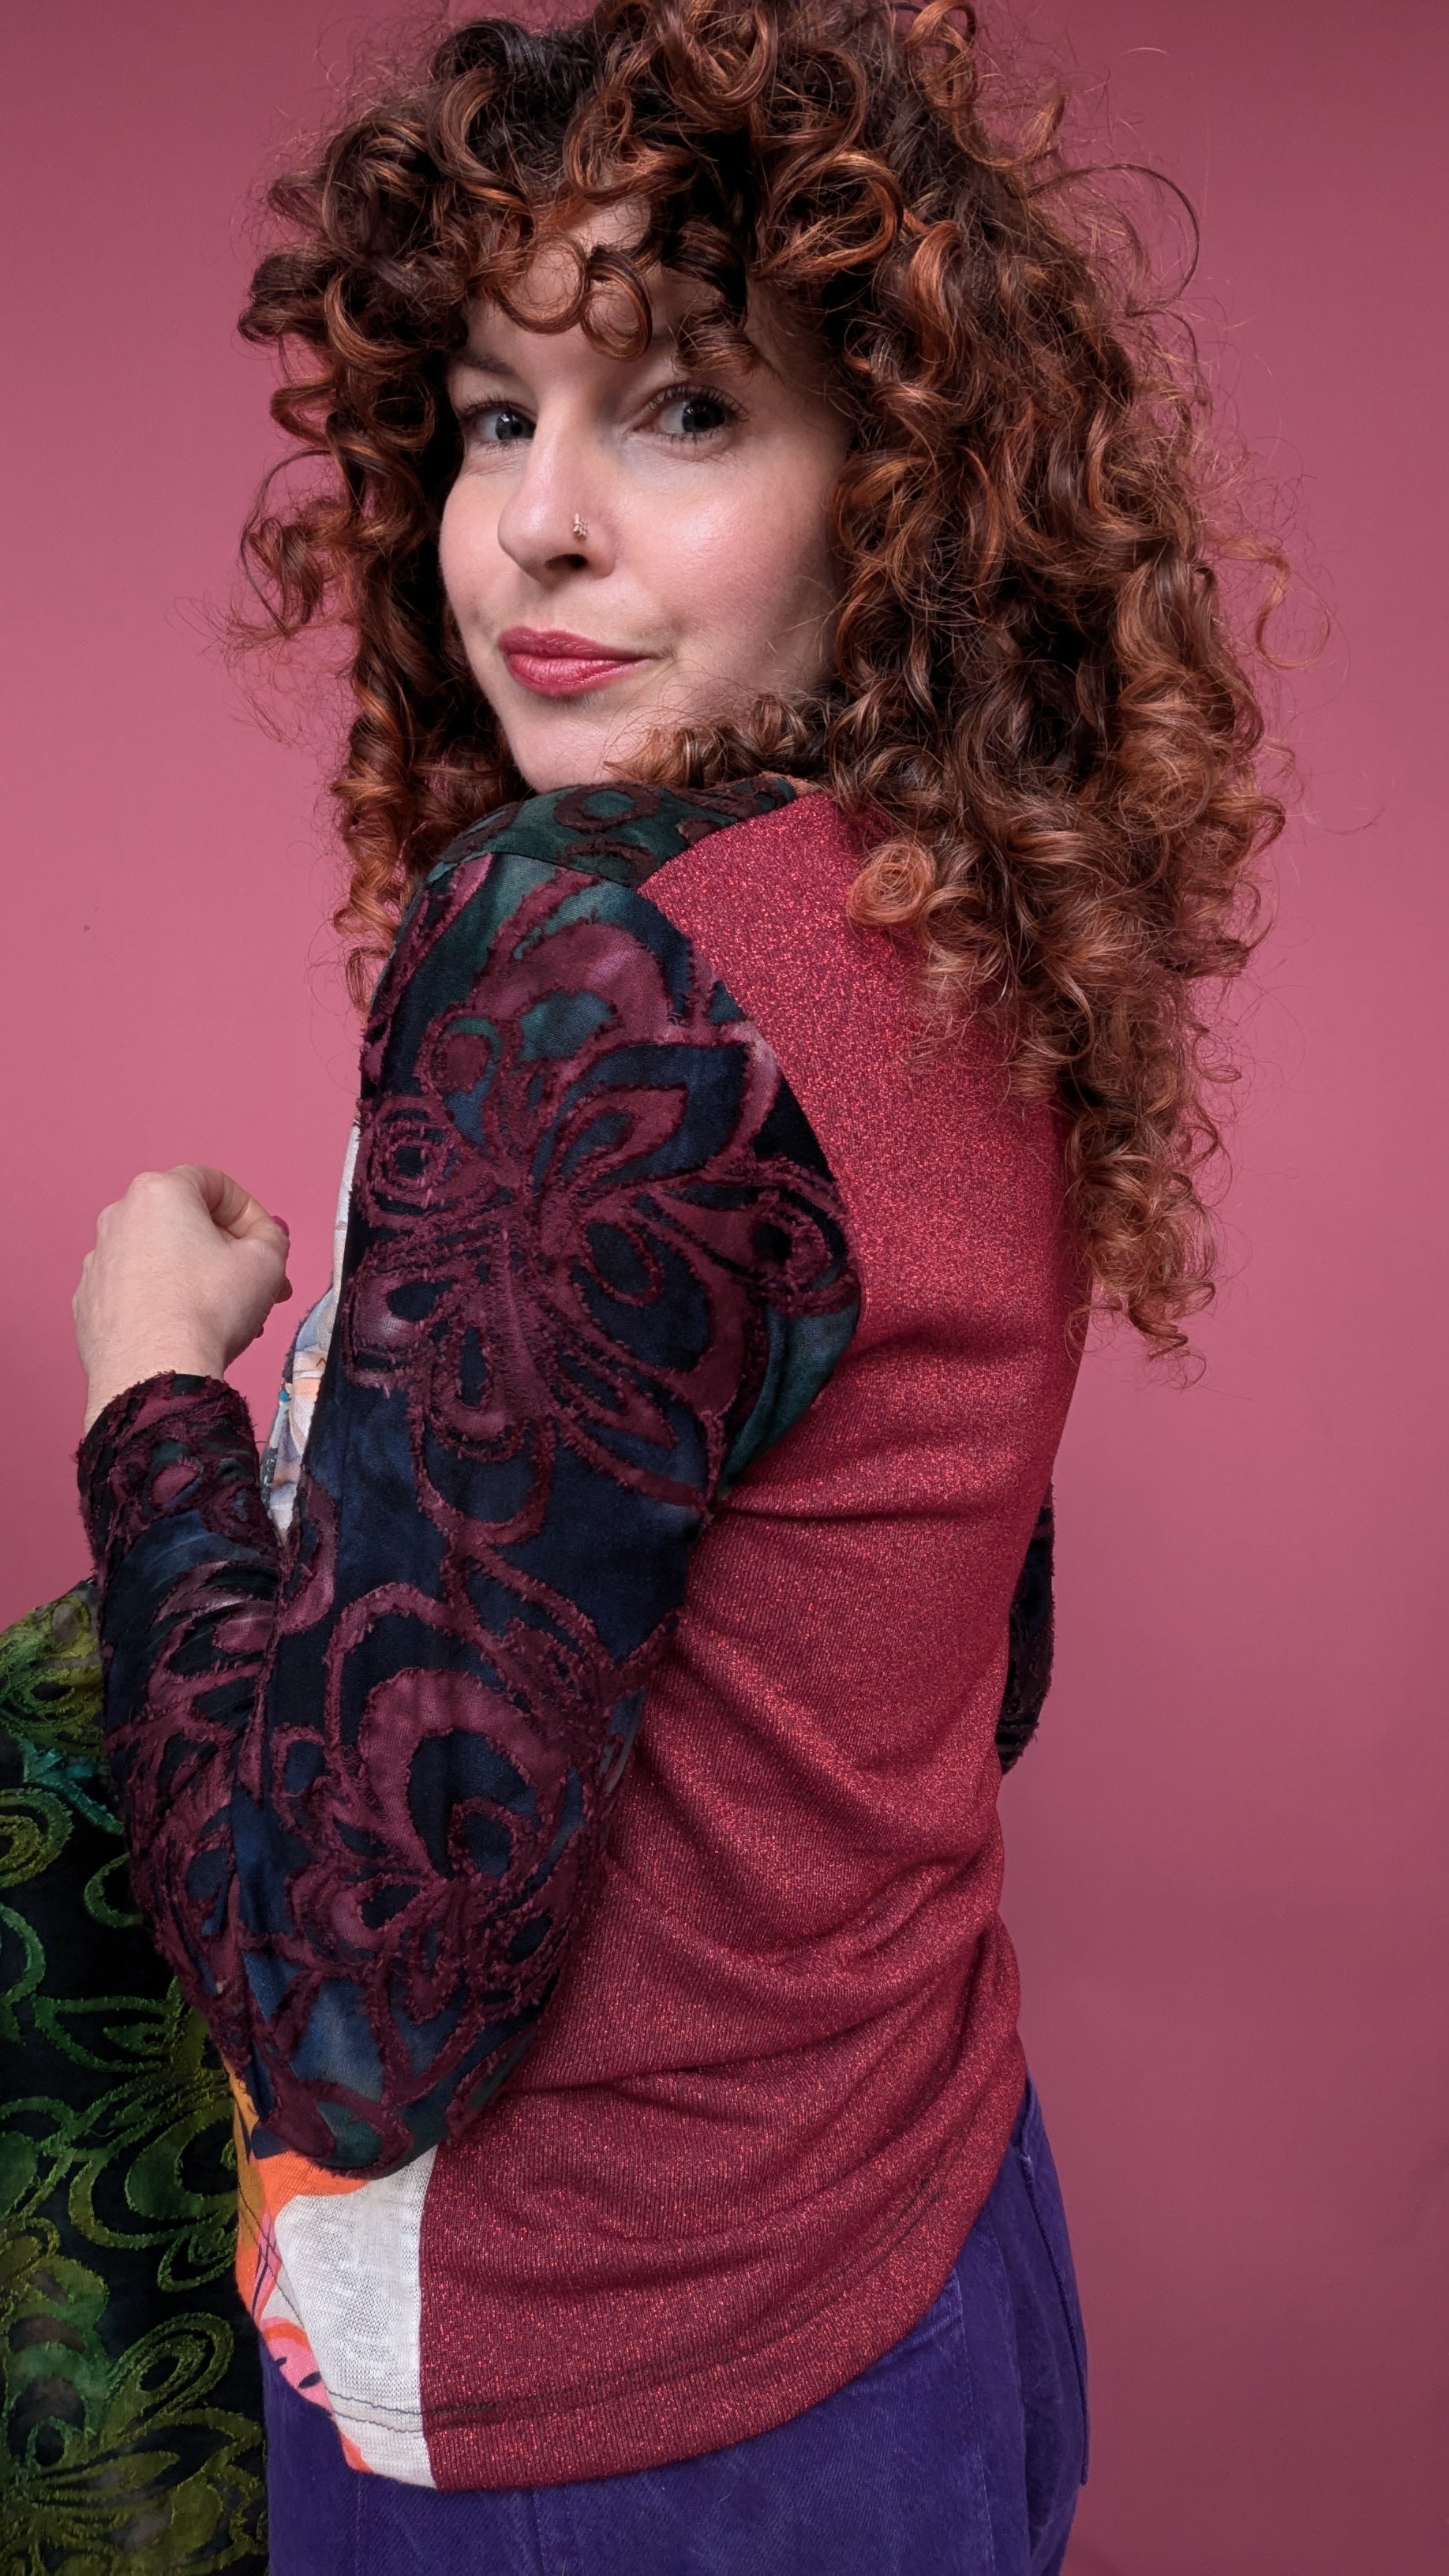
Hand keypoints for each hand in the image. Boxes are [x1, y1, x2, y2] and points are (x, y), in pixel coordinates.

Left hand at [74, 1165, 292, 1432]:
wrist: (154, 1373)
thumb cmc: (208, 1310)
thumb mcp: (268, 1262)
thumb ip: (272, 1237)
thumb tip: (265, 1237)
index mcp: (160, 1193)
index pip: (214, 1184)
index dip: (250, 1213)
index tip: (266, 1243)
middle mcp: (119, 1217)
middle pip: (185, 1222)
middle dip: (226, 1251)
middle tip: (257, 1284)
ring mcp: (98, 1261)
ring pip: (159, 1257)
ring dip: (195, 1277)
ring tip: (226, 1315)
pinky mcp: (88, 1302)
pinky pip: (133, 1290)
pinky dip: (160, 1302)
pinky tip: (184, 1330)